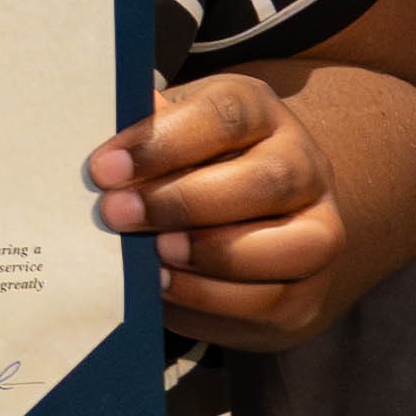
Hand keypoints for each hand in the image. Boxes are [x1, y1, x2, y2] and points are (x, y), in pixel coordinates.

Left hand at [101, 78, 395, 349]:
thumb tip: (96, 137)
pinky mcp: (307, 291)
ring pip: (289, 246)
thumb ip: (142, 136)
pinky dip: (212, 298)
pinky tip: (166, 287)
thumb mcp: (168, 139)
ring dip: (209, 255)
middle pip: (264, 181)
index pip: (227, 114)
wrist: (250, 229)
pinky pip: (271, 300)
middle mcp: (303, 165)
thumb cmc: (190, 172)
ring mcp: (319, 230)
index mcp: (261, 114)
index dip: (163, 142)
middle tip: (117, 214)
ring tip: (151, 257)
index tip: (104, 168)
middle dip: (183, 202)